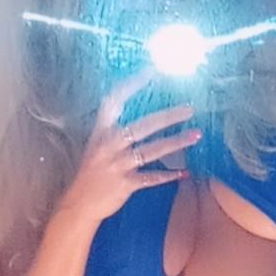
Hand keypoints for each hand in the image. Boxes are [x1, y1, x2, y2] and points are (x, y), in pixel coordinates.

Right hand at [57, 69, 200, 222]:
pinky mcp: (126, 184)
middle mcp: (109, 145)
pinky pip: (152, 178)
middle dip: (169, 116)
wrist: (78, 203)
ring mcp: (118, 165)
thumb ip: (115, 130)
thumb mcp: (98, 146)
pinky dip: (169, 176)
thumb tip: (141, 115)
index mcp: (101, 131)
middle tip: (190, 108)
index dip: (131, 84)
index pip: (115, 101)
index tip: (151, 71)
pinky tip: (185, 173)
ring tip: (196, 135)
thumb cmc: (92, 172)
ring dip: (176, 142)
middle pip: (143, 125)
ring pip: (152, 150)